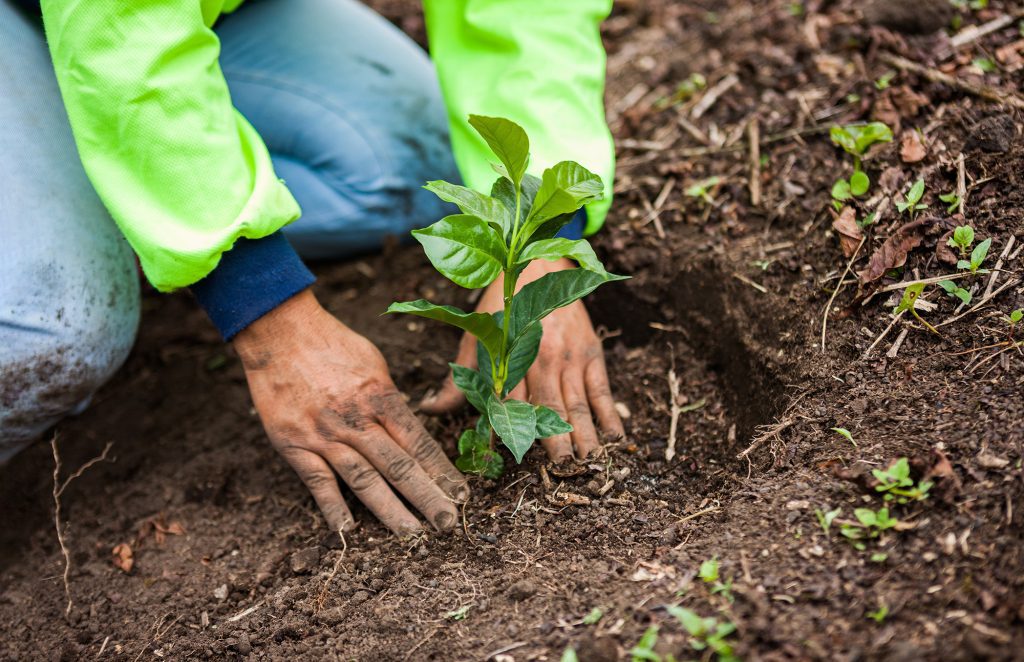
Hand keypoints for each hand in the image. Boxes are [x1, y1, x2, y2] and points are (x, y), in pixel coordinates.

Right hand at [234, 289, 467, 535]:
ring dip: (389, 510)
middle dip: (427, 497)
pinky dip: (333, 507)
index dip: (442, 472)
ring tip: (411, 534)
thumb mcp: (374, 364)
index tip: (461, 495)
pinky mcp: (294, 444)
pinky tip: (348, 530)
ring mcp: (325, 435)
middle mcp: (356, 420)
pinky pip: (318, 482)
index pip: (419, 443)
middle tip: (447, 524)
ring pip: (363, 480)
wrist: (279, 332)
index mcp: (380, 397)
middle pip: (399, 466)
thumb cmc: (332, 344)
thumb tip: (408, 426)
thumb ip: (390, 399)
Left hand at [422, 258, 624, 461]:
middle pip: (549, 407)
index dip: (512, 431)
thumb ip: (457, 380)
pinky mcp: (591, 352)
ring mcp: (569, 357)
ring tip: (591, 461)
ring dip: (585, 433)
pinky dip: (610, 413)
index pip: (509, 403)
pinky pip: (602, 389)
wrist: (537, 263)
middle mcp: (541, 359)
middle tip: (563, 469)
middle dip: (556, 440)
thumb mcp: (474, 339)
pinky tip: (615, 436)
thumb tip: (428, 410)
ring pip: (578, 402)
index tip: (514, 458)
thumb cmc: (501, 308)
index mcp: (510, 358)